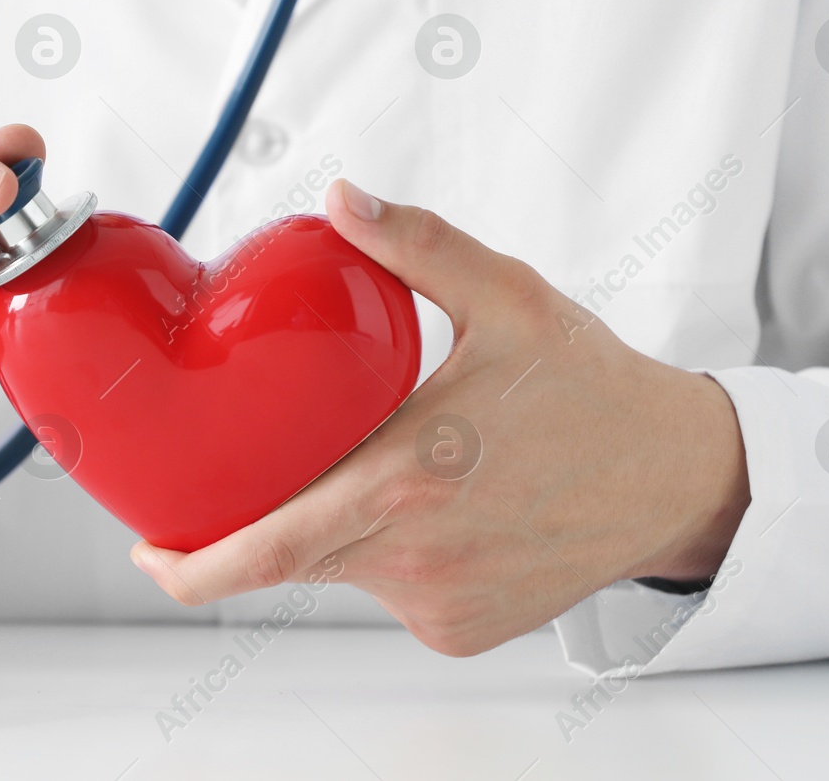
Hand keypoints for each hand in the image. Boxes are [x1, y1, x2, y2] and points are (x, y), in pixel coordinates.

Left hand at [132, 180, 749, 655]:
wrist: (680, 476)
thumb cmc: (594, 388)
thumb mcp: (511, 297)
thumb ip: (417, 245)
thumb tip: (339, 197)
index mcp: (410, 478)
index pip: (267, 548)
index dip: (191, 562)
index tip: (149, 549)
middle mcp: (419, 558)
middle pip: (292, 561)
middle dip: (249, 532)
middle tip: (237, 482)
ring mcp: (443, 605)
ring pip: (343, 570)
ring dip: (334, 525)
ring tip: (387, 463)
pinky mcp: (466, 631)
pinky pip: (392, 591)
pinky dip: (387, 552)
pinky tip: (435, 506)